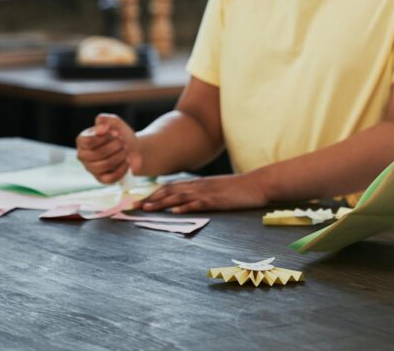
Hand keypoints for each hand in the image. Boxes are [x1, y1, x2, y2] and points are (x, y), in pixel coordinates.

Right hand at [76, 114, 141, 183]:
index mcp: (82, 140)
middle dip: (116, 146)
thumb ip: (106, 120)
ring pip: (104, 165)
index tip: (117, 133)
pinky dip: (122, 169)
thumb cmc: (120, 135)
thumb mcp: (115, 122)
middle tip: (123, 143)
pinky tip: (127, 162)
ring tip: (126, 151)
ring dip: (120, 156)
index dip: (106, 137)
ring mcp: (91, 168)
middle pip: (98, 154)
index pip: (89, 141)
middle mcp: (83, 155)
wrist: (132, 147)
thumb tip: (100, 127)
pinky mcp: (101, 179)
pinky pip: (110, 178)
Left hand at [134, 174, 268, 213]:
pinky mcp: (218, 200)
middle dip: (151, 198)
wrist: (259, 184)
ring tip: (147, 208)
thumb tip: (187, 201)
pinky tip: (175, 210)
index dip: (154, 193)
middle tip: (134, 207)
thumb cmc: (239, 189)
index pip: (171, 186)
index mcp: (199, 183)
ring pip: (180, 196)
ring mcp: (208, 192)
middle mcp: (200, 185)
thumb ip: (202, 193)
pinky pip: (199, 203)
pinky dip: (186, 206)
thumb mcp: (217, 189)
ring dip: (162, 202)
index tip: (139, 201)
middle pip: (170, 190)